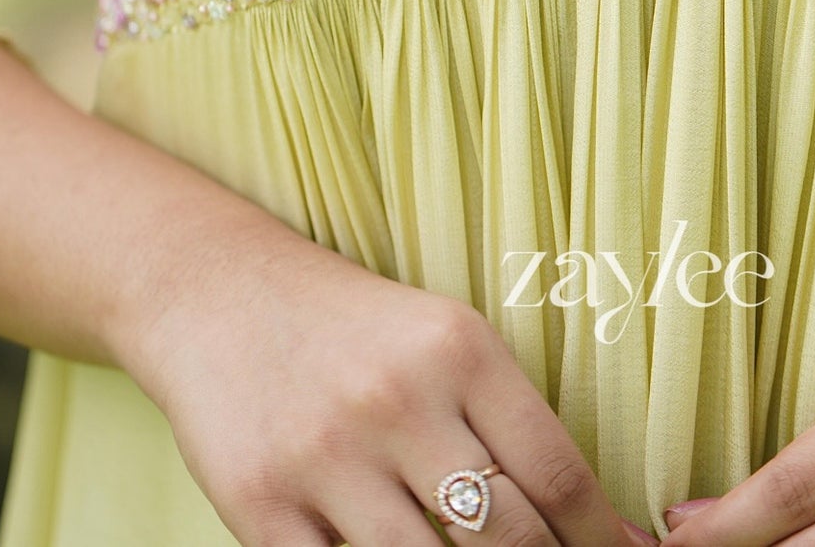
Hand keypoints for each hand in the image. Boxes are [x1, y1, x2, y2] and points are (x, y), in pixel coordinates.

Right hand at [121, 214, 653, 546]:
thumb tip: (587, 518)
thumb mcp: (441, 334)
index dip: (596, 535)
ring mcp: (327, 458)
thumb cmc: (352, 325)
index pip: (556, 471)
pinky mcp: (262, 505)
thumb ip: (503, 414)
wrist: (218, 292)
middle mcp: (398, 400)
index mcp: (457, 348)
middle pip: (506, 534)